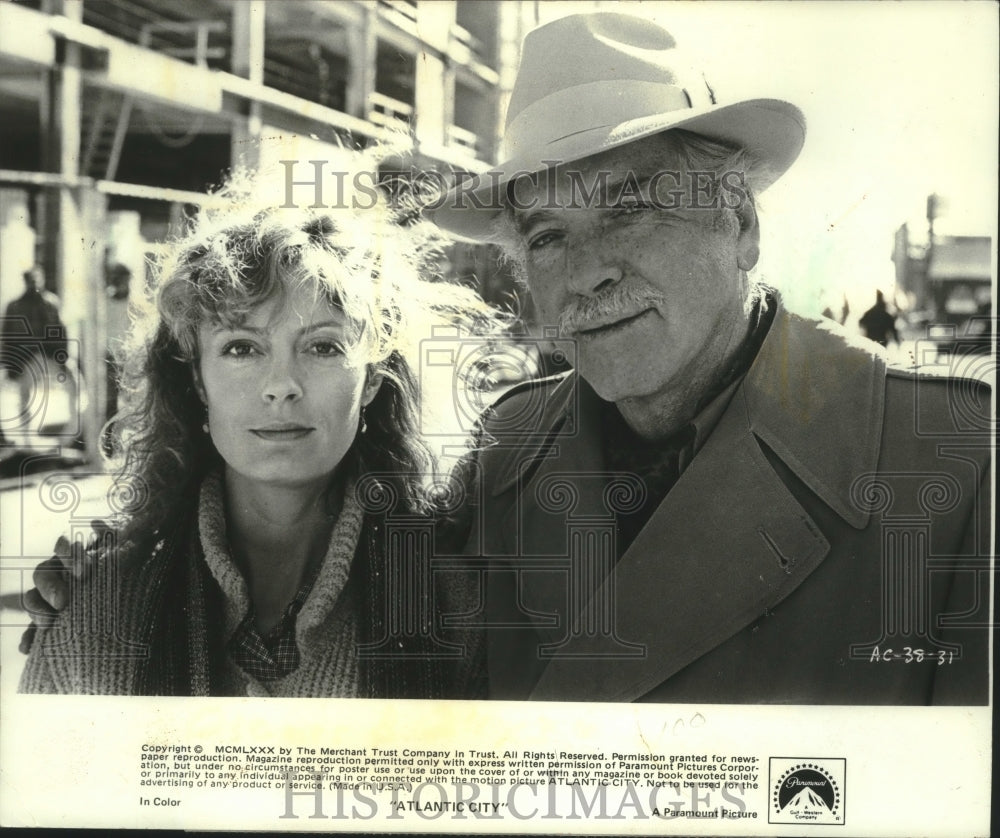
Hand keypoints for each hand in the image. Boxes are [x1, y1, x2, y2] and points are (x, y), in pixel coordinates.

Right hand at [19, 520, 112, 653]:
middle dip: (51, 588)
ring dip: (37, 611)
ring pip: (32, 600)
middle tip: (63, 603)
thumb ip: (111, 541)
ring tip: (49, 625)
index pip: (63, 548)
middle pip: (43, 575)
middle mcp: (58, 575)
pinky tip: (29, 648)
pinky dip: (29, 639)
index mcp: (74, 556)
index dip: (70, 556)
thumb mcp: (121, 559)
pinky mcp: (48, 624)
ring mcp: (49, 600)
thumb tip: (95, 523)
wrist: (129, 610)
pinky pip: (31, 631)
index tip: (85, 573)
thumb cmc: (122, 577)